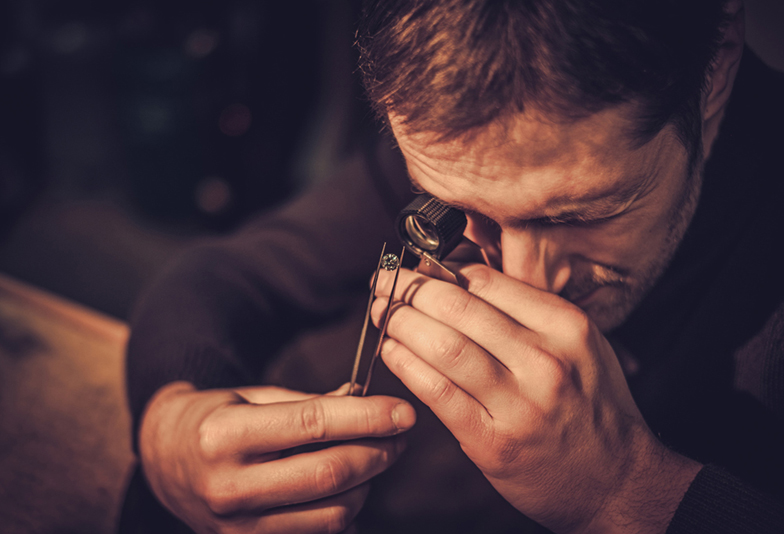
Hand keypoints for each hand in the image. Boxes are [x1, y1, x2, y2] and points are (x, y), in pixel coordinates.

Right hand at [139, 381, 414, 533]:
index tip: (403, 412)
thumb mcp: (253, 397)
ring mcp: (237, 526)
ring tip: (374, 459)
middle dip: (378, 453)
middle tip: (401, 435)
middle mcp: (228, 485)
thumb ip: (310, 403)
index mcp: (225, 435)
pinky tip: (350, 488)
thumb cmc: (218, 419)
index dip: (367, 417)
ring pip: (332, 514)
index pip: (313, 425)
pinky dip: (346, 513)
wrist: (166, 459)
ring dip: (368, 485)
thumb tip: (368, 402)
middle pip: (329, 474)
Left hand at [372, 264, 700, 532]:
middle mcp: (545, 360)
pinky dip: (406, 365)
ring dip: (400, 323)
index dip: (440, 269)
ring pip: (443, 346)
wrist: (616, 480)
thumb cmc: (590, 406)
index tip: (416, 266)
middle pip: (459, 308)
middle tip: (385, 281)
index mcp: (566, 326)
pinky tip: (390, 350)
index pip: (487, 281)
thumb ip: (526, 311)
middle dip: (410, 288)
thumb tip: (456, 277)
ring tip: (381, 312)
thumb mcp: (577, 344)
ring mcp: (519, 403)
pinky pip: (437, 392)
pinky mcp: (493, 441)